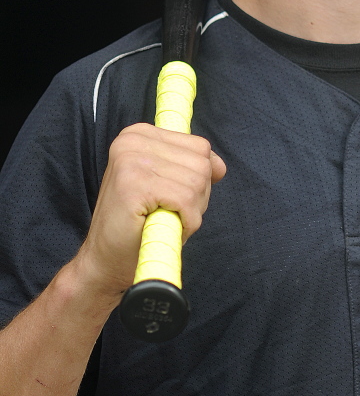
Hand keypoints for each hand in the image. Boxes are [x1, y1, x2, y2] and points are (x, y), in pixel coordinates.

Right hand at [73, 123, 225, 298]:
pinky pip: (186, 200)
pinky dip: (185, 221)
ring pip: (197, 183)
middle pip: (202, 164)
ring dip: (190, 211)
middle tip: (168, 213)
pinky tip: (163, 227)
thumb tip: (220, 165)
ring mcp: (131, 160)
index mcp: (139, 134)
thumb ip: (189, 167)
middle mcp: (133, 140)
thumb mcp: (165, 185)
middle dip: (196, 196)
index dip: (198, 180)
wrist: (105, 261)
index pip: (200, 147)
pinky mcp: (134, 184)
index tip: (173, 197)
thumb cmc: (137, 225)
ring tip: (163, 220)